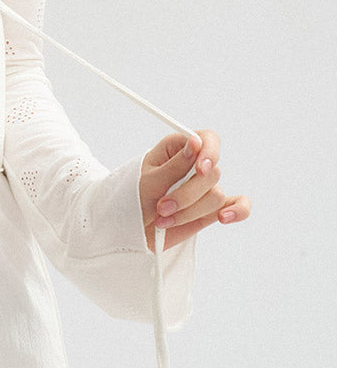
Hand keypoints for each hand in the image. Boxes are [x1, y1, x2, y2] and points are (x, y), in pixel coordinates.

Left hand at [139, 130, 250, 250]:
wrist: (129, 228)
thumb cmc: (134, 198)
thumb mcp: (148, 180)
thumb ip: (175, 165)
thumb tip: (195, 141)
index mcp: (177, 148)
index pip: (207, 139)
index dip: (209, 152)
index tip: (200, 169)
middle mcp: (194, 166)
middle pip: (211, 174)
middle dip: (187, 194)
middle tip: (161, 207)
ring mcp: (204, 188)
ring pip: (216, 196)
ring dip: (189, 211)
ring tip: (164, 219)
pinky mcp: (211, 209)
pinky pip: (237, 206)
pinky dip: (237, 211)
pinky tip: (224, 218)